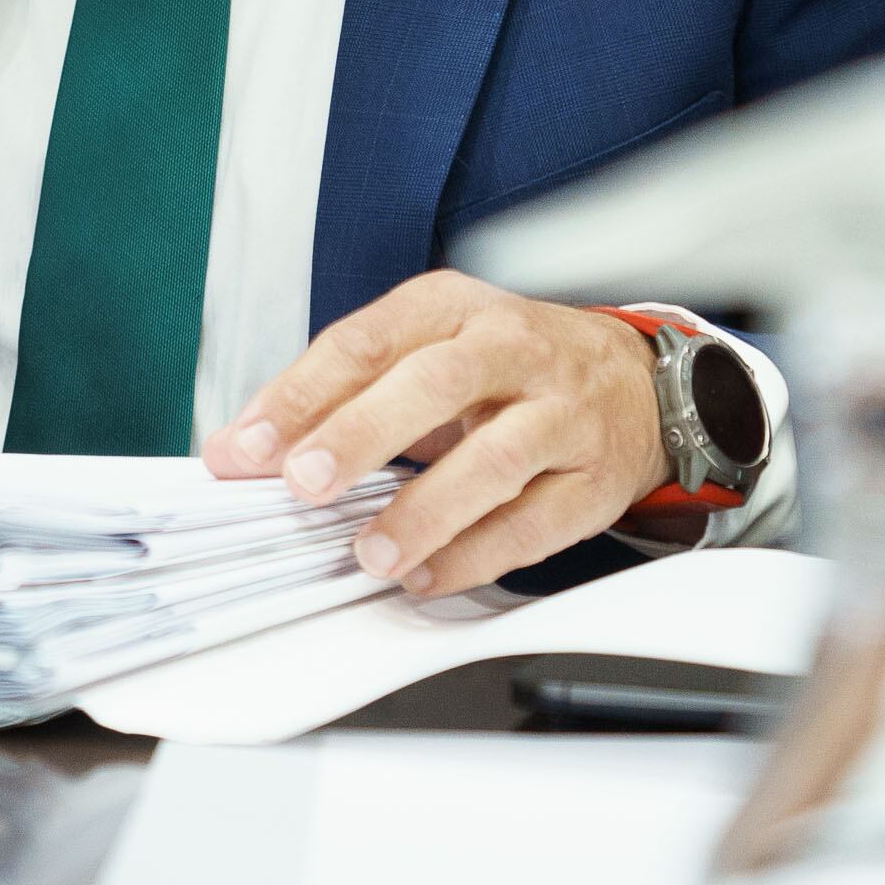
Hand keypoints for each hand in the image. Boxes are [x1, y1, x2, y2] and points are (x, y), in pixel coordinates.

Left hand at [202, 270, 664, 595]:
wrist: (637, 383)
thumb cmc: (512, 368)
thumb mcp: (428, 351)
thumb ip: (341, 395)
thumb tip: (248, 450)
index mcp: (452, 308)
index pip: (366, 342)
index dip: (301, 395)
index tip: (247, 446)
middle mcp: (512, 350)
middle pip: (434, 383)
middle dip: (361, 434)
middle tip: (304, 484)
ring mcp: (561, 413)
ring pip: (494, 459)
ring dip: (423, 511)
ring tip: (370, 552)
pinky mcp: (594, 478)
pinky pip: (534, 522)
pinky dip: (476, 555)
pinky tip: (429, 575)